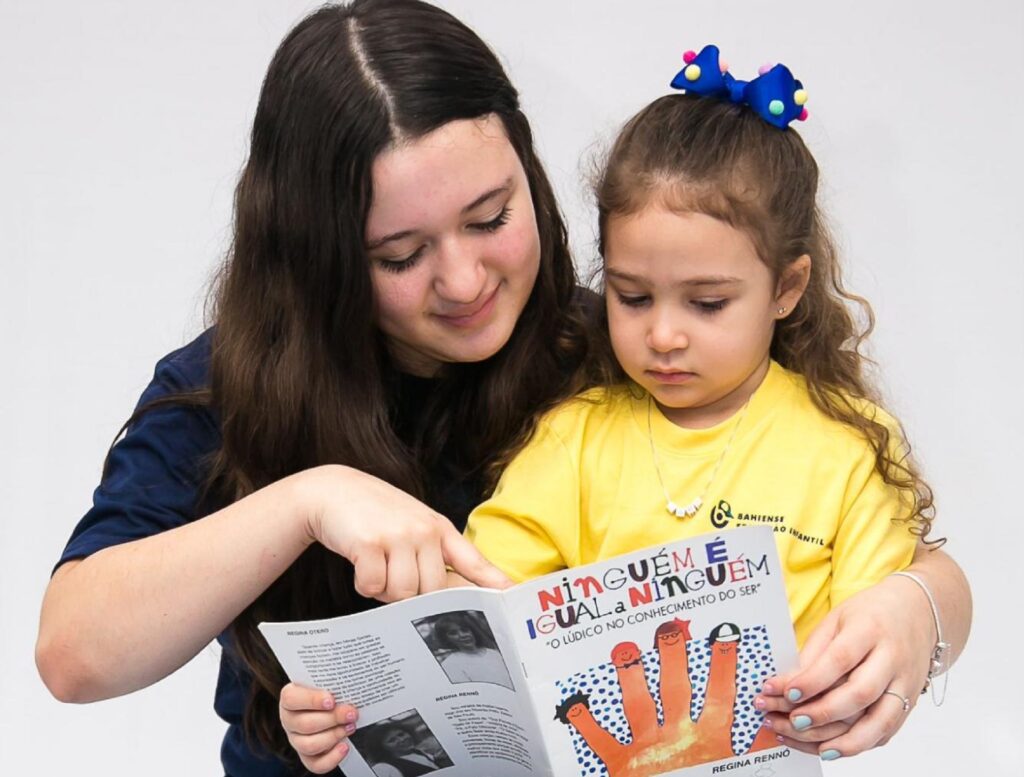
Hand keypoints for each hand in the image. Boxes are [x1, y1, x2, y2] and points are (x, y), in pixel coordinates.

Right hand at [279, 682, 357, 773]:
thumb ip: (333, 683)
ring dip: (333, 736)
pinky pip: (315, 764)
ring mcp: (296, 740)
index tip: (331, 700)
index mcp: (289, 697)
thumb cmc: (328, 691)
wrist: (332, 706)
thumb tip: (350, 686)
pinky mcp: (307, 756)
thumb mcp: (327, 682)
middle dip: (332, 719)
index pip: (291, 699)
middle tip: (350, 713)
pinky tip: (344, 746)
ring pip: (309, 745)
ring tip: (349, 727)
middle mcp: (289, 720)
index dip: (312, 700)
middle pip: (305, 724)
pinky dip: (332, 758)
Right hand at [300, 465, 511, 601]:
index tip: (514, 598)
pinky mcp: (370, 543)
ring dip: (384, 589)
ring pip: (403, 594)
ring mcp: (398, 535)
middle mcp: (424, 531)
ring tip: (376, 564)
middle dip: (410, 594)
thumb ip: (439, 557)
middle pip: (432, 592)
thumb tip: (467, 594)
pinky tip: (359, 562)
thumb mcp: (415, 526)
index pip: (473, 562)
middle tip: (392, 570)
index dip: (494, 584)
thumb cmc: (376, 515)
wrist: (332, 490)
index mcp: (440, 529)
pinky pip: (373, 587)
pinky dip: (363, 584)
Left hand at [556, 619, 774, 775]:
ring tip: (625, 649)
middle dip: (673, 658)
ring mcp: (648, 751)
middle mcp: (678, 741)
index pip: (720, 697)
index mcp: (709, 743)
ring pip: (638, 706)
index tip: (724, 636)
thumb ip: (752, 750)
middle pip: (675, 691)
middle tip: (668, 630)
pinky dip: (587, 723)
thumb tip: (770, 725)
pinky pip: (601, 742)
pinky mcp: (622, 765)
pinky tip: (575, 704)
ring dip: (631, 676)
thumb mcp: (736, 771)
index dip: (723, 666)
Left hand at [756, 574, 933, 758]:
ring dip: (847, 741)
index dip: (812, 680)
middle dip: (824, 712)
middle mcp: (892, 658)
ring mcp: (905, 683)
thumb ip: (814, 651)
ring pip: (880, 720)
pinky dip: (862, 744)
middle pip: (860, 693)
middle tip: (793, 720)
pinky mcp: (911, 702)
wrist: (919, 612)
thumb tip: (788, 684)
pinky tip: (837, 747)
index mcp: (869, 630)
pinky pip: (888, 730)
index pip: (840, 659)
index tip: (787, 693)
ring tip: (817, 747)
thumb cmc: (871, 615)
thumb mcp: (837, 620)